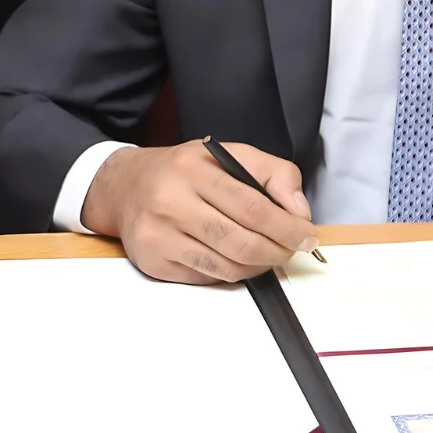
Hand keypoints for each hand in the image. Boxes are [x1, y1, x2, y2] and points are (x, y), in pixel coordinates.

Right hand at [83, 141, 317, 283]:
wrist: (125, 187)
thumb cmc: (184, 172)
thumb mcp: (229, 154)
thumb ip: (273, 174)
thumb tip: (298, 212)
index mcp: (194, 170)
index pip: (252, 207)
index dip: (287, 227)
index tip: (307, 237)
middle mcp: (171, 202)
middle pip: (241, 242)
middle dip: (277, 252)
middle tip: (291, 251)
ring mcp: (159, 235)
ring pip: (226, 267)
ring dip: (257, 266)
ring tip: (265, 254)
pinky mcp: (153, 261)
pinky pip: (206, 277)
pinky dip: (228, 272)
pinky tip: (231, 257)